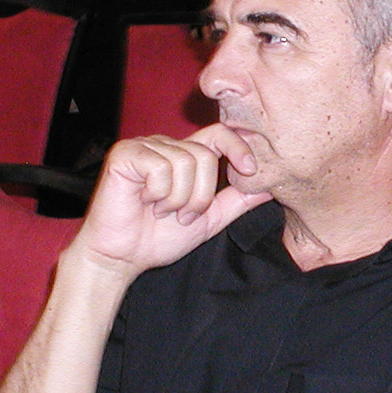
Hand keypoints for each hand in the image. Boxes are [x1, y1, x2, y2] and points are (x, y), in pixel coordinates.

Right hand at [75, 126, 271, 278]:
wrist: (121, 257)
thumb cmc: (158, 238)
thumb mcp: (209, 219)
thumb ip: (236, 201)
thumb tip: (269, 189)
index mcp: (184, 156)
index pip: (220, 134)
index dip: (239, 148)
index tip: (250, 170)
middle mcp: (165, 145)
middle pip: (206, 155)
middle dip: (200, 195)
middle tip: (181, 215)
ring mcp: (144, 146)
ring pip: (185, 162)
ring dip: (178, 198)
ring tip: (161, 210)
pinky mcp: (125, 154)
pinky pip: (160, 167)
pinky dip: (158, 193)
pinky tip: (145, 202)